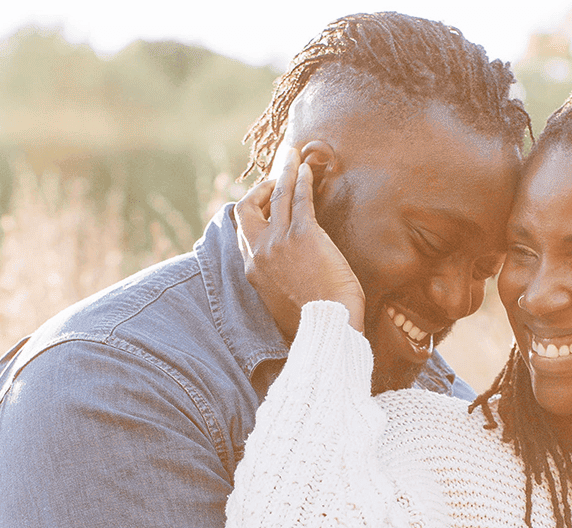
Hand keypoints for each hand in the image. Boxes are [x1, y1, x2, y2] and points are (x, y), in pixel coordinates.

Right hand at [235, 146, 365, 338]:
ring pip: (276, 195)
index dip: (253, 212)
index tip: (264, 203)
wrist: (328, 328)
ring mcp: (280, 241)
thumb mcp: (283, 303)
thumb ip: (278, 284)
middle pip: (247, 208)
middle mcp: (260, 252)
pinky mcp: (303, 234)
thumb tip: (288, 278)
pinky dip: (302, 180)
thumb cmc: (315, 322)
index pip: (243, 232)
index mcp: (253, 271)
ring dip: (284, 171)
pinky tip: (308, 169)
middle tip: (275, 177)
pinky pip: (299, 198)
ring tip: (292, 155)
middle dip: (260, 187)